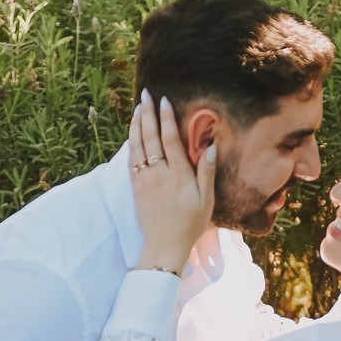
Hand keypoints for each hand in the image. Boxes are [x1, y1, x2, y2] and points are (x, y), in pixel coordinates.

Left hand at [131, 91, 215, 272]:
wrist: (164, 246)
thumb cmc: (190, 224)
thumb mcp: (206, 200)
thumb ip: (206, 172)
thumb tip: (210, 147)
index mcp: (178, 174)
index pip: (170, 139)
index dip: (166, 118)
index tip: (165, 101)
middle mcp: (159, 173)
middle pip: (150, 137)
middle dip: (148, 114)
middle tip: (146, 95)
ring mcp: (145, 180)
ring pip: (137, 146)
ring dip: (136, 125)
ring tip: (138, 109)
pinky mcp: (136, 187)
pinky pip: (131, 160)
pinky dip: (131, 143)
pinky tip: (132, 134)